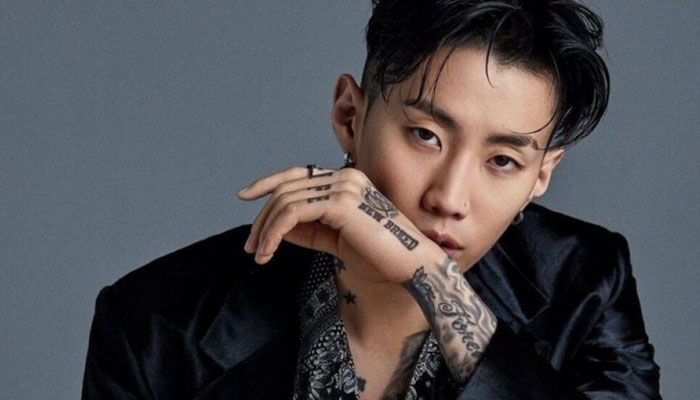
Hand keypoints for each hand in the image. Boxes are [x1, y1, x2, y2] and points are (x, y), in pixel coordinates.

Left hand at [236, 165, 436, 283]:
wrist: (411, 266)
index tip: (245, 196)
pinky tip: (270, 250)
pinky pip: (294, 213)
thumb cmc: (380, 256)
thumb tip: (277, 230)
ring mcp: (343, 187)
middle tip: (251, 246)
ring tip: (259, 254)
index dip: (268, 182)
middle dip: (262, 217)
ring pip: (286, 200)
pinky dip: (275, 232)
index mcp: (346, 181)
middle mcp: (344, 178)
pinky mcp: (340, 204)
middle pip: (286, 188)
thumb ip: (309, 231)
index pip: (298, 175)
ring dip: (266, 229)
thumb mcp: (335, 241)